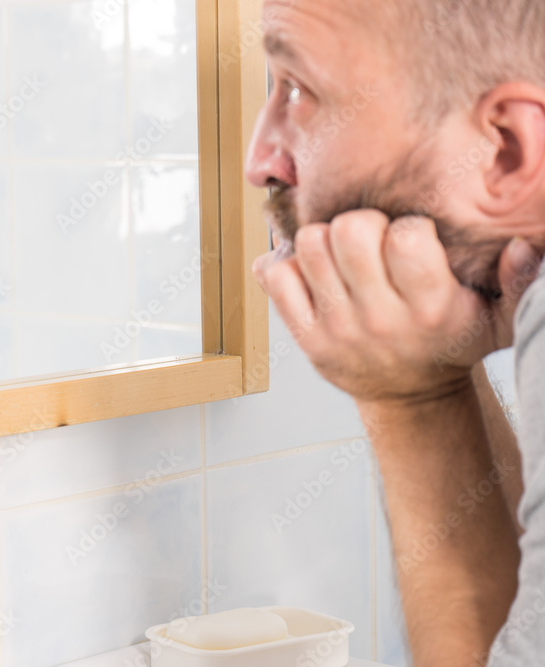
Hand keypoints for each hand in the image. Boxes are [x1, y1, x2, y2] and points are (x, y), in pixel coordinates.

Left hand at [252, 211, 540, 404]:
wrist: (410, 395)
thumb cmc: (450, 343)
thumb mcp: (499, 321)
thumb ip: (520, 285)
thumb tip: (523, 248)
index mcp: (429, 306)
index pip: (406, 238)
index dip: (407, 226)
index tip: (411, 239)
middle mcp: (379, 318)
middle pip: (349, 231)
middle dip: (360, 223)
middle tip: (370, 239)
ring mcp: (337, 328)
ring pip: (310, 245)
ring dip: (323, 239)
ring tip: (341, 254)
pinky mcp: (305, 337)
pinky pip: (275, 277)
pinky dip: (285, 264)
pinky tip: (311, 271)